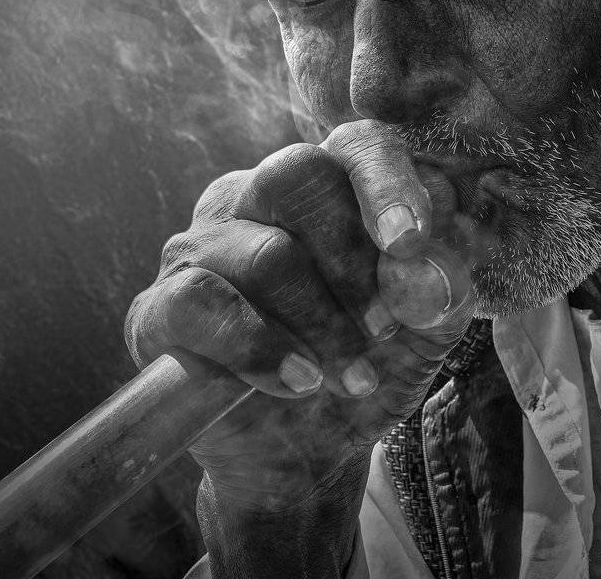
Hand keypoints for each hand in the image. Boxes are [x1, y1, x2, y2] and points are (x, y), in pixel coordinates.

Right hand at [123, 120, 474, 513]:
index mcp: (327, 185)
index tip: (410, 241)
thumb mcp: (427, 331)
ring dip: (322, 324)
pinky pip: (201, 303)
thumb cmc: (368, 366)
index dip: (387, 181)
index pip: (356, 143)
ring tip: (354, 377)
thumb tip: (426, 267)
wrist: (309, 456)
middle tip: (384, 328)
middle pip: (296, 175)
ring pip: (262, 253)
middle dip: (352, 259)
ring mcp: (199, 248)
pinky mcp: (158, 306)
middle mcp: (255, 198)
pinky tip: (298, 383)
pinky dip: (260, 349)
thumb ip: (442, 288)